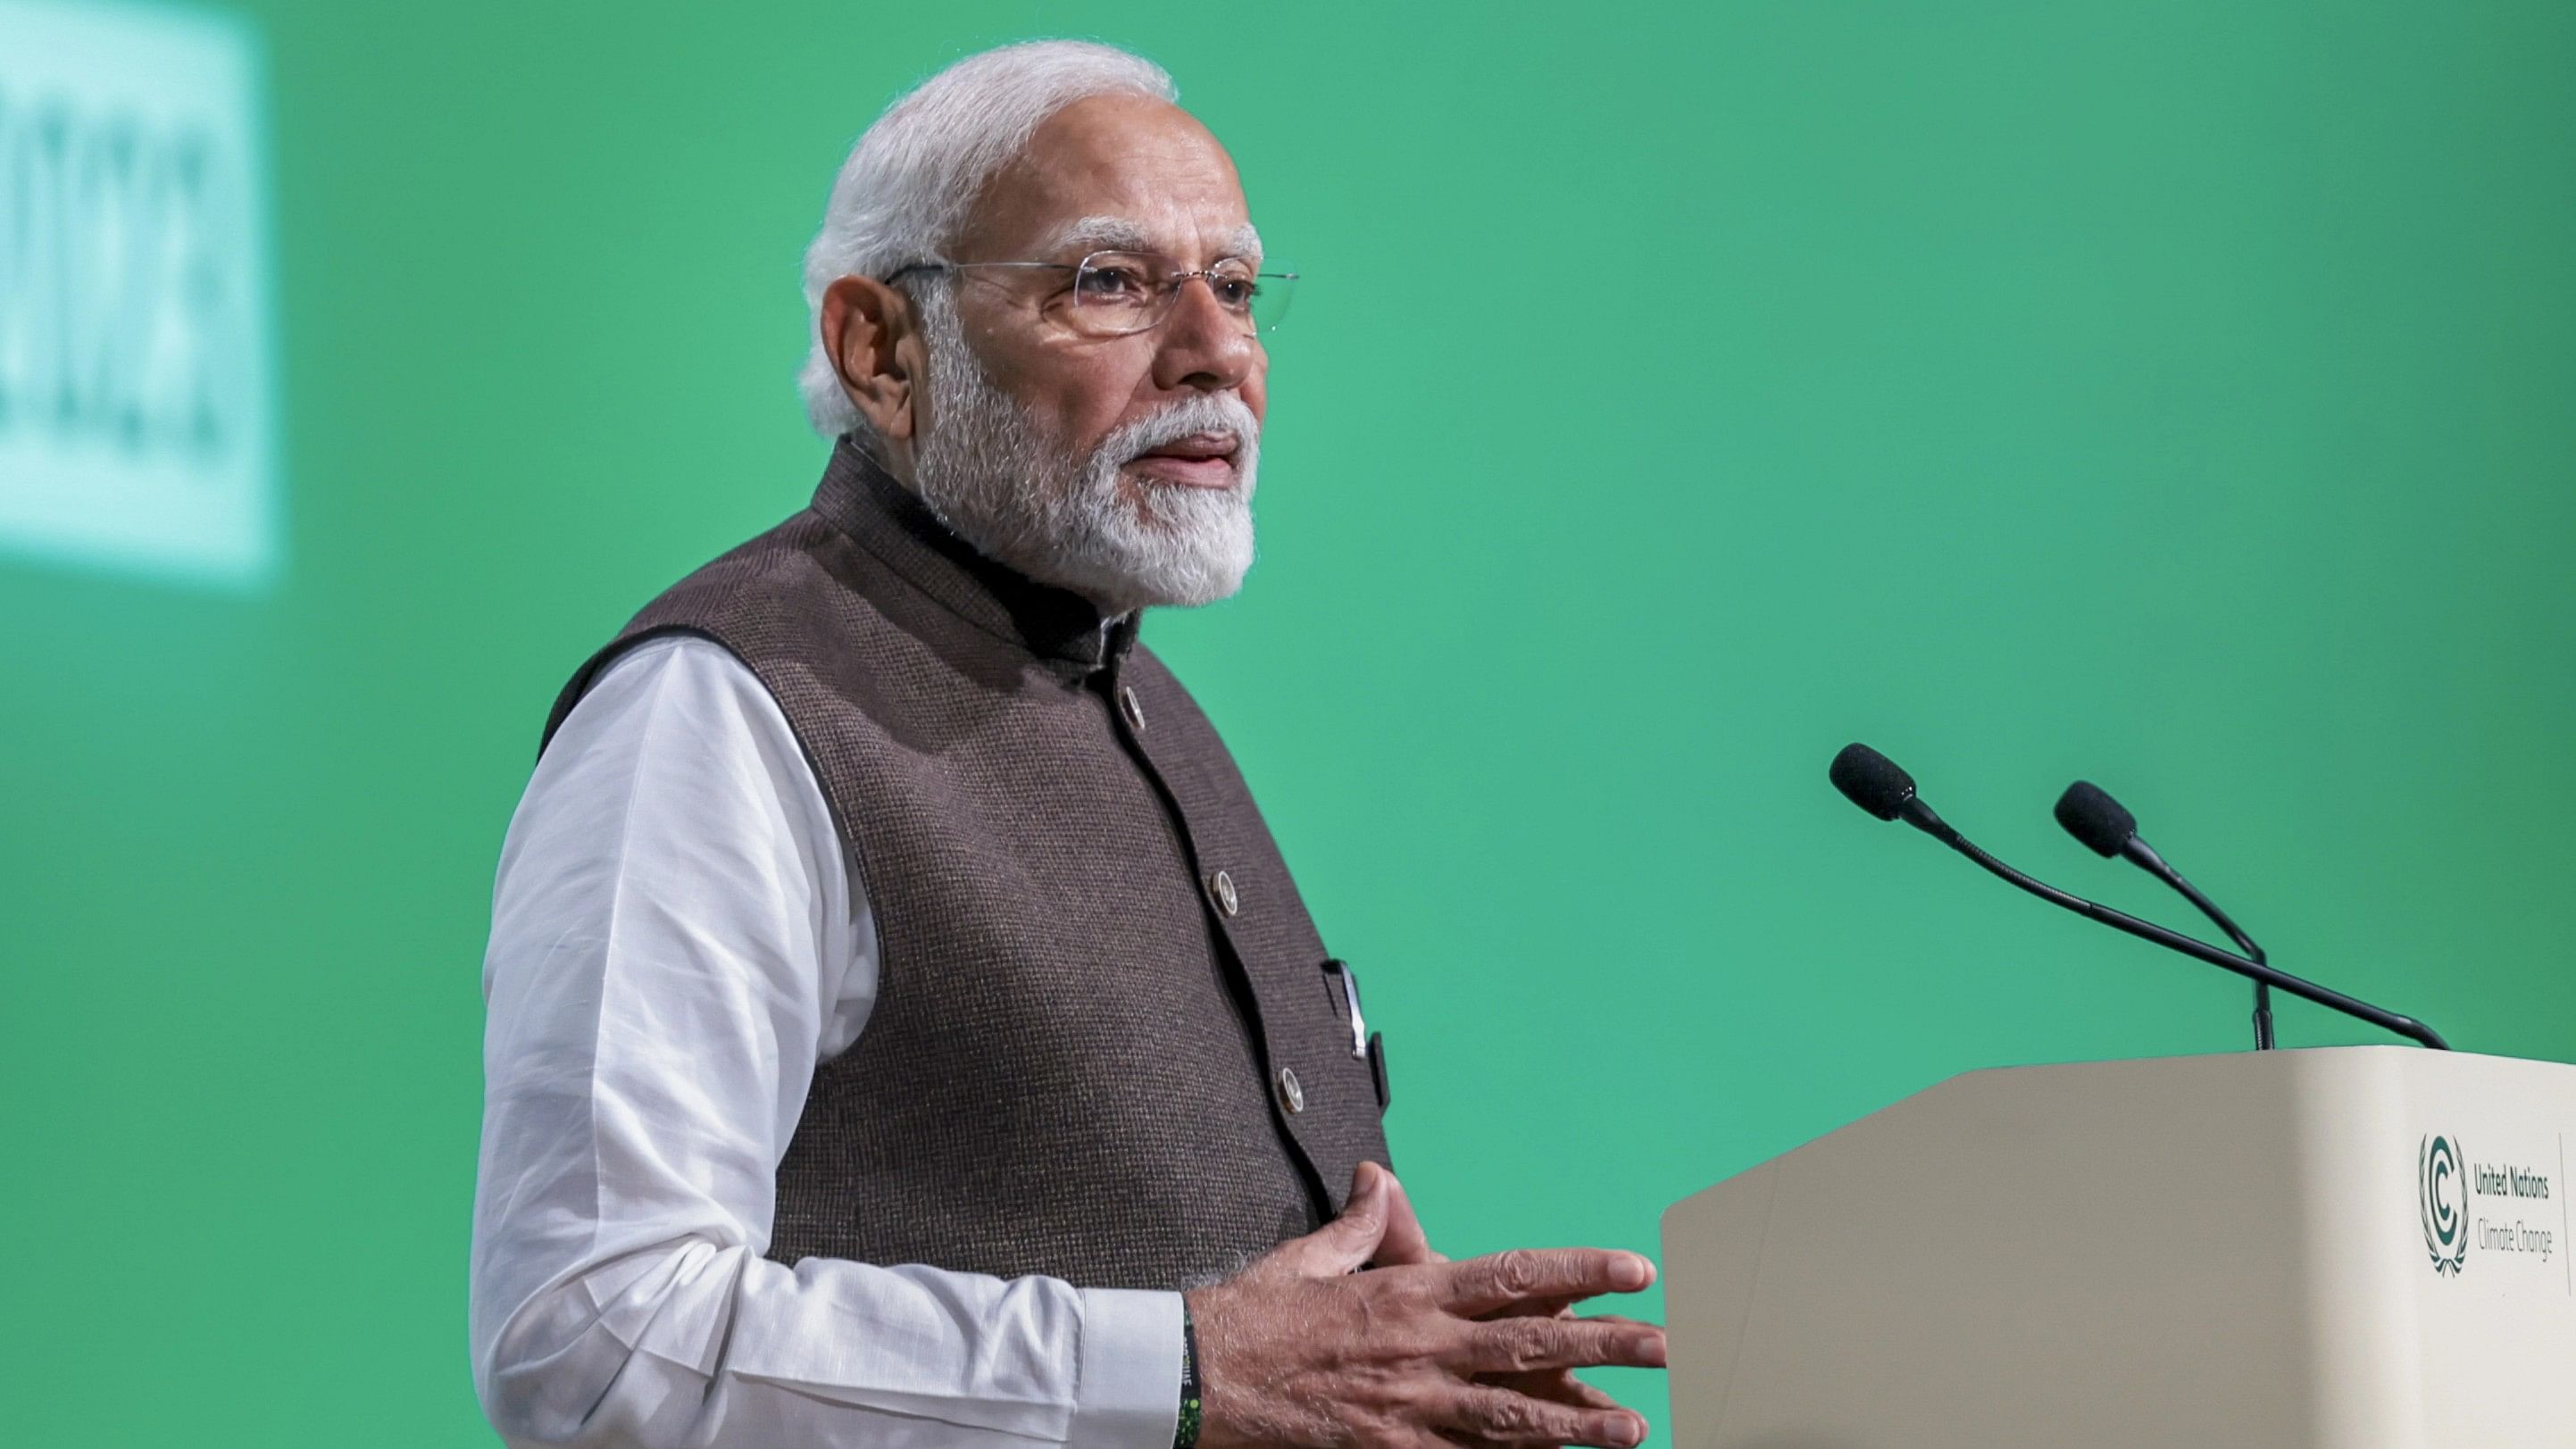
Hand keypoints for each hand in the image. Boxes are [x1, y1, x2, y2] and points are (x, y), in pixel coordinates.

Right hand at [1185, 1163, 1665, 1448]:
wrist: (1198, 1379)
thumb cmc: (1251, 1319)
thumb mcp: (1308, 1257)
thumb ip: (1360, 1226)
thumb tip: (1380, 1182)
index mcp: (1409, 1291)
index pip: (1513, 1275)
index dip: (1578, 1272)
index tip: (1632, 1269)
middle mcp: (1421, 1344)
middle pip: (1533, 1343)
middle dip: (1608, 1346)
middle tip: (1670, 1346)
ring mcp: (1410, 1404)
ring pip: (1511, 1413)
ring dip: (1578, 1422)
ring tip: (1635, 1425)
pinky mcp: (1390, 1448)